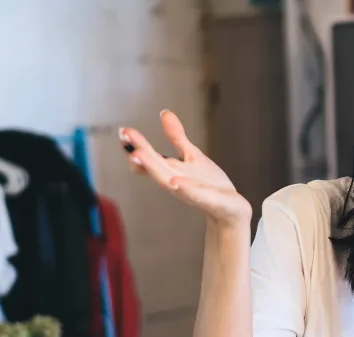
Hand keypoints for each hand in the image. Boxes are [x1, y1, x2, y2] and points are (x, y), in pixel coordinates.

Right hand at [119, 110, 250, 225]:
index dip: (136, 144)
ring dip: (152, 168)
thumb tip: (164, 112)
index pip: (148, 156)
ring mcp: (189, 191)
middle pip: (154, 166)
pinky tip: (176, 180)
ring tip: (139, 155)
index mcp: (169, 169)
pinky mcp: (207, 200)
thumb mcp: (191, 154)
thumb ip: (176, 136)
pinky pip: (193, 194)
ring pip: (167, 181)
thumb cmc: (208, 183)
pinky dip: (184, 188)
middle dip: (140, 154)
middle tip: (126, 137)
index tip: (124, 131)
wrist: (229, 207)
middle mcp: (174, 180)